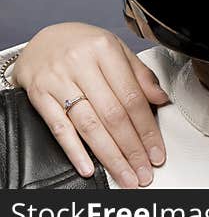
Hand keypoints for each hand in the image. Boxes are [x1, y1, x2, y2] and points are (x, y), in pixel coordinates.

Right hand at [12, 23, 168, 187]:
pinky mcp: (39, 96)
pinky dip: (74, 151)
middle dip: (131, 149)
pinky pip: (59, 128)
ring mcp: (58, 81)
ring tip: (124, 175)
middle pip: (112, 115)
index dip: (147, 129)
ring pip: (89, 125)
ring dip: (109, 156)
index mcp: (105, 50)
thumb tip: (161, 99)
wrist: (40, 41)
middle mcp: (81, 65)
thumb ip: (140, 75)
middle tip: (143, 172)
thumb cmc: (82, 46)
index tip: (156, 151)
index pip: (132, 98)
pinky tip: (88, 168)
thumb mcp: (116, 49)